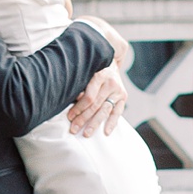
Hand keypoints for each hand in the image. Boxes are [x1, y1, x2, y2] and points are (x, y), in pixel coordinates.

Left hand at [65, 20, 129, 138]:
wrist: (111, 59)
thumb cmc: (93, 67)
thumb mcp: (86, 71)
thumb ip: (81, 85)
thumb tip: (71, 100)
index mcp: (100, 75)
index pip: (89, 97)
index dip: (78, 108)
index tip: (69, 117)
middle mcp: (111, 83)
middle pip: (95, 105)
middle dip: (83, 119)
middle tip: (74, 129)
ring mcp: (118, 90)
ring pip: (105, 110)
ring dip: (95, 124)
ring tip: (86, 134)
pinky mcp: (123, 96)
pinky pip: (118, 112)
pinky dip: (112, 123)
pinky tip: (106, 132)